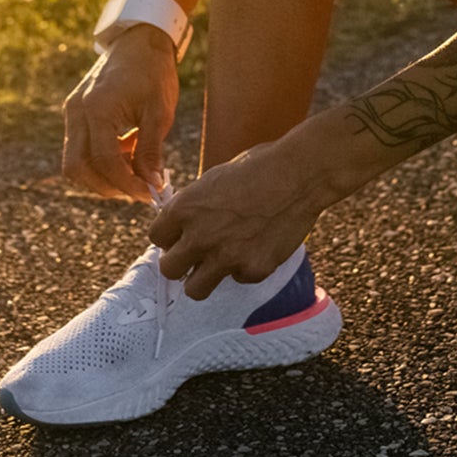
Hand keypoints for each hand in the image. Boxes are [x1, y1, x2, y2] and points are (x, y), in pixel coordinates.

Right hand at [59, 25, 178, 202]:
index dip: (127, 184)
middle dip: (107, 187)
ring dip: (102, 175)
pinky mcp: (75, 112)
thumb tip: (153, 187)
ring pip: (74, 162)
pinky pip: (79, 147)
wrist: (139, 41)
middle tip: (137, 190)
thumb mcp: (159, 112)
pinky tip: (127, 150)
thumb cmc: (153, 72)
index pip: (105, 162)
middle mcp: (77, 111)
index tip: (150, 194)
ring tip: (134, 169)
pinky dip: (99, 159)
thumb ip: (151, 151)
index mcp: (98, 109)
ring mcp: (72, 111)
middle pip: (77, 168)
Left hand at [148, 138, 335, 299]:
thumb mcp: (214, 179)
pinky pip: (238, 279)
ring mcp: (226, 257)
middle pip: (169, 269)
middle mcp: (200, 236)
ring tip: (221, 262)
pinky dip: (246, 267)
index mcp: (185, 208)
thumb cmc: (259, 167)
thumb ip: (195, 206)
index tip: (182, 235)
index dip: (170, 237)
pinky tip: (259, 246)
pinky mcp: (253, 270)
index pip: (157, 237)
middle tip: (196, 256)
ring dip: (204, 277)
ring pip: (195, 289)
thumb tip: (185, 225)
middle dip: (181, 263)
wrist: (300, 174)